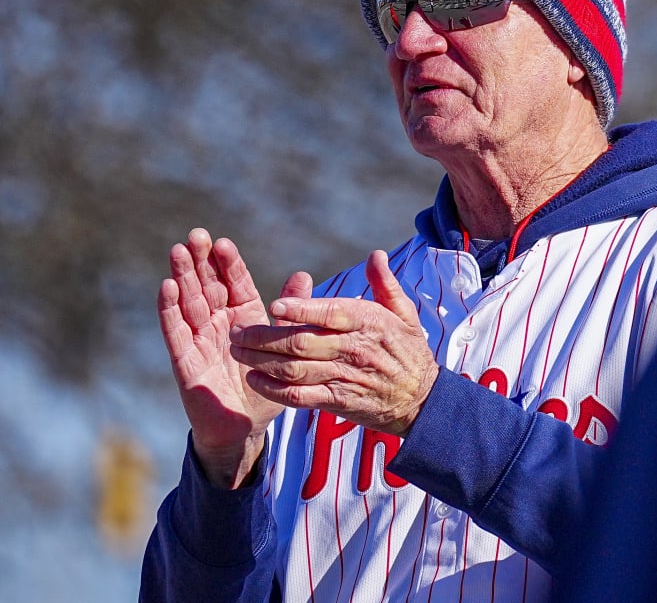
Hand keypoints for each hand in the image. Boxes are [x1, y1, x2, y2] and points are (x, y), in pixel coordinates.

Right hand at [158, 229, 313, 488]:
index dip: (228, 264)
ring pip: (189, 302)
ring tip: (178, 251)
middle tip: (195, 234)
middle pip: (208, 286)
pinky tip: (167, 287)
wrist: (244, 429)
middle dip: (201, 261)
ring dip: (182, 276)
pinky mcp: (184, 360)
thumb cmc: (264, 388)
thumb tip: (302, 273)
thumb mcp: (283, 348)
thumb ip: (290, 314)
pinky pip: (175, 331)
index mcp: (245, 319)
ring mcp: (200, 340)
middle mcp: (219, 325)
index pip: (235, 284)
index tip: (223, 241)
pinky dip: (170, 309)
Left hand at [231, 251, 438, 438]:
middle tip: (236, 331)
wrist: (421, 399)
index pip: (330, 313)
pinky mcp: (336, 400)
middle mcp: (353, 349)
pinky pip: (299, 396)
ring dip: (260, 361)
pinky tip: (254, 379)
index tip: (273, 305)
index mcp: (368, 322)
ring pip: (294, 369)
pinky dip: (273, 389)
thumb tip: (376, 255)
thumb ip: (385, 283)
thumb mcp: (404, 312)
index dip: (301, 309)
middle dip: (264, 337)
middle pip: (302, 342)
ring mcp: (343, 377)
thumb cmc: (408, 350)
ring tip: (235, 351)